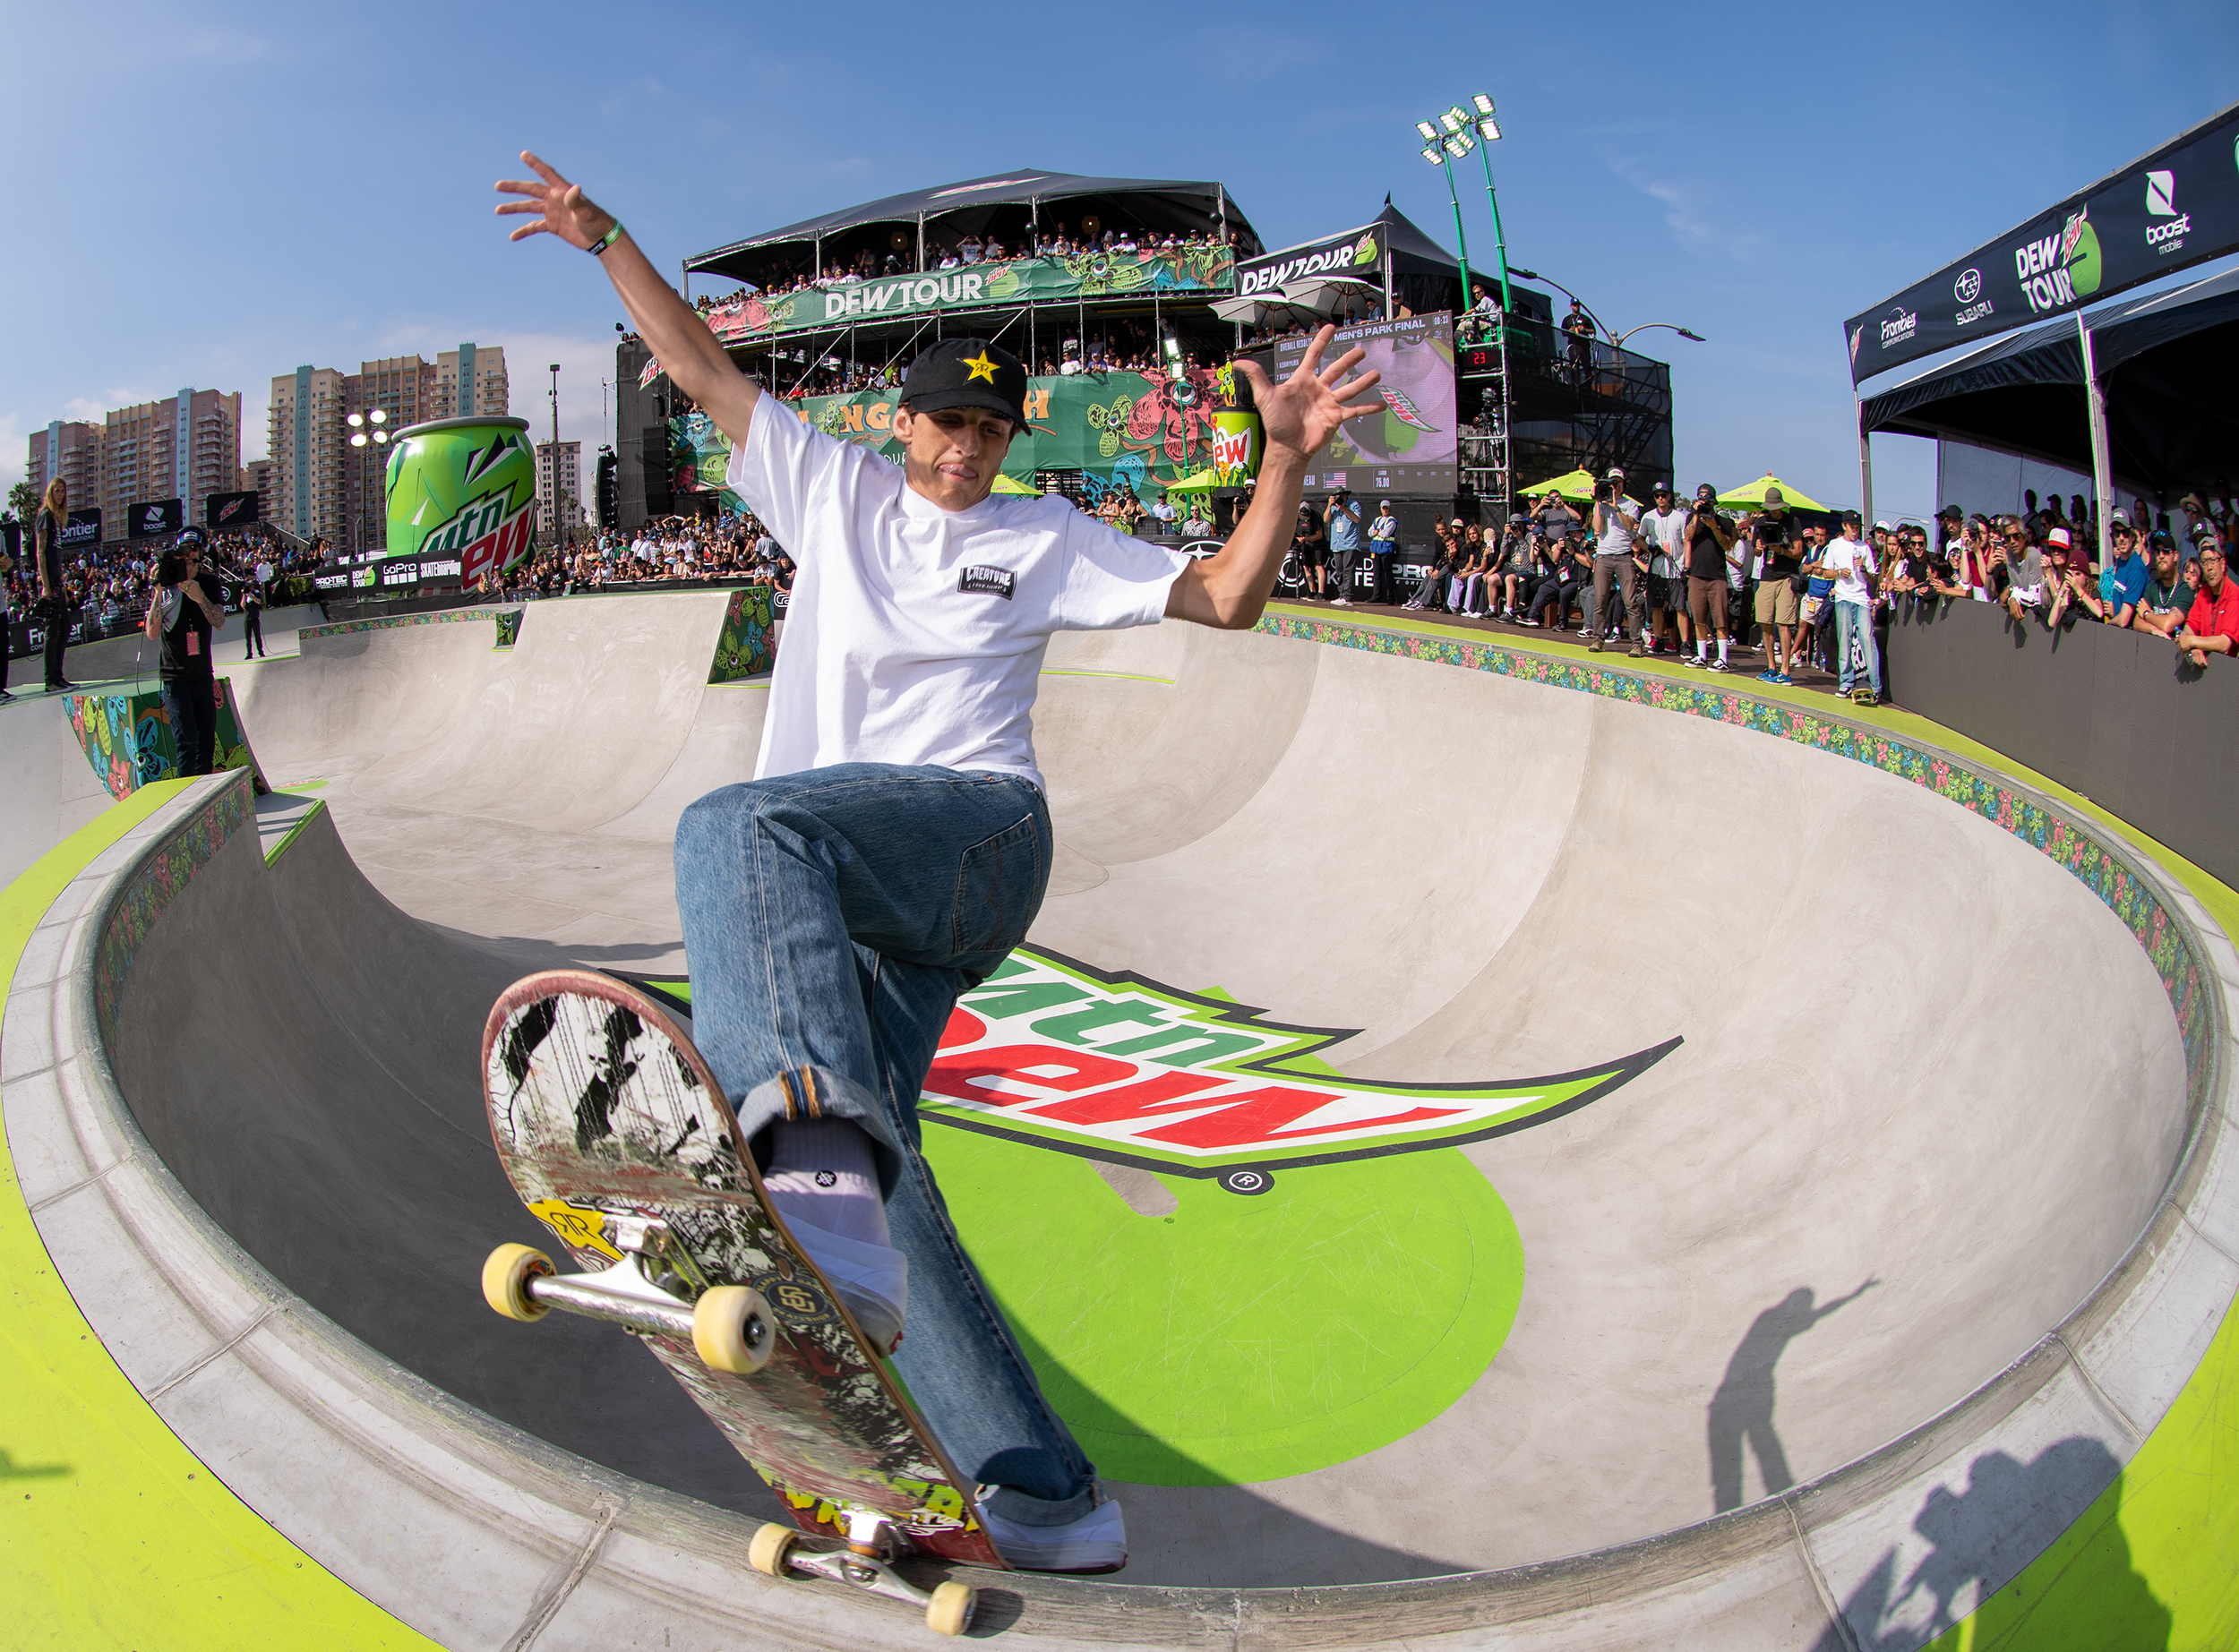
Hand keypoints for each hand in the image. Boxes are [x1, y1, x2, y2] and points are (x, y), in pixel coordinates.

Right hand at [495, 151, 613, 249]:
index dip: (535, 164)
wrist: (601, 238)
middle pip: (531, 190)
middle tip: (498, 186)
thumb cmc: (596, 221)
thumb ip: (576, 200)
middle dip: (514, 187)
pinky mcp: (552, 225)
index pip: (546, 174)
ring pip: (528, 207)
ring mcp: (552, 212)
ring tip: (497, 210)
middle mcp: (554, 199)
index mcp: (561, 191)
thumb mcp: (586, 211)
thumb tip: (574, 188)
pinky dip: (524, 231)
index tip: (523, 154)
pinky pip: (534, 227)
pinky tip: (513, 236)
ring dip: (513, 208)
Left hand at [1233, 326, 1382, 463]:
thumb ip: (1256, 376)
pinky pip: (1355, 411)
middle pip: (1337, 369)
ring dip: (1363, 381)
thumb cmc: (1275, 422)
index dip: (1321, 341)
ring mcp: (1329, 403)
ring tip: (1377, 373)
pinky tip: (1382, 405)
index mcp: (1303, 380)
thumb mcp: (1265, 396)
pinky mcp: (1336, 418)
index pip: (1314, 355)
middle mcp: (1318, 389)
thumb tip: (1237, 361)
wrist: (1285, 447)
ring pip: (1349, 388)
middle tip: (1361, 349)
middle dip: (1348, 359)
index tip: (1331, 327)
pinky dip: (1368, 408)